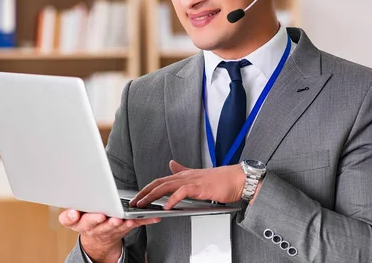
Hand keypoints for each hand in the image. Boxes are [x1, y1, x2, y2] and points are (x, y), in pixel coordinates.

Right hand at [58, 209, 159, 262]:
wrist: (98, 241)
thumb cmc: (87, 223)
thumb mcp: (73, 221)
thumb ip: (69, 216)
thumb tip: (71, 212)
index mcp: (81, 223)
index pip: (77, 222)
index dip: (80, 218)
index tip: (84, 214)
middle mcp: (96, 228)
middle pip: (100, 225)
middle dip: (106, 221)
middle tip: (112, 218)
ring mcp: (111, 230)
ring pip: (119, 226)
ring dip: (125, 222)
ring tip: (129, 218)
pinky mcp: (124, 229)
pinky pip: (135, 224)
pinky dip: (145, 220)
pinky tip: (153, 217)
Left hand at [130, 160, 245, 209]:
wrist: (238, 179)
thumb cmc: (222, 180)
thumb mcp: (198, 176)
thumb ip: (183, 170)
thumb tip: (171, 164)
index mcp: (184, 175)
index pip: (160, 181)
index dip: (147, 188)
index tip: (137, 197)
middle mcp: (185, 176)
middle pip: (159, 183)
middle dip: (144, 192)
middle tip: (133, 202)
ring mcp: (192, 180)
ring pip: (166, 186)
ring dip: (152, 196)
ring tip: (143, 204)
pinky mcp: (199, 187)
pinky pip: (182, 192)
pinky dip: (172, 199)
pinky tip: (166, 206)